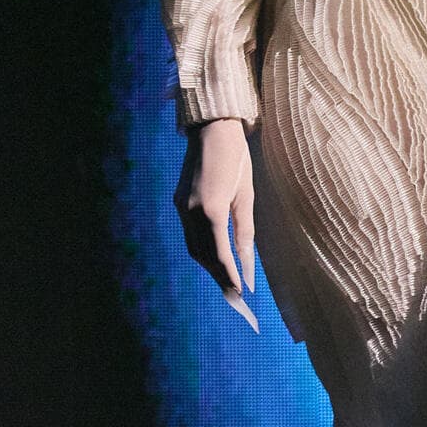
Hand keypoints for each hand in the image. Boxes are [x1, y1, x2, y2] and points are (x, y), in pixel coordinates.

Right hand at [174, 118, 258, 327]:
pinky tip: (215, 258)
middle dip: (219, 277)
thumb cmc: (236, 158)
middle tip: (235, 297)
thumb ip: (245, 232)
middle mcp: (191, 212)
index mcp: (211, 209)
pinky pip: (190, 234)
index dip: (229, 277)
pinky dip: (203, 250)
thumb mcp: (246, 196)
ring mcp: (181, 207)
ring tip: (226, 282)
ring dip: (209, 267)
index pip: (220, 254)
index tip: (241, 295)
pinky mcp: (179, 203)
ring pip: (194, 248)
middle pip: (203, 256)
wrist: (212, 128)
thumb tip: (247, 264)